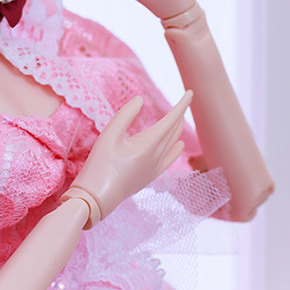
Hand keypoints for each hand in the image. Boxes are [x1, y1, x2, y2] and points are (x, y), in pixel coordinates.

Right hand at [63, 91, 192, 226]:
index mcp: (147, 145)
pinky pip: (169, 159)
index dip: (182, 106)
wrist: (98, 196)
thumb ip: (125, 114)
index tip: (191, 92)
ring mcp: (155, 168)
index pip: (171, 121)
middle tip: (185, 99)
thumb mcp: (108, 134)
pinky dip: (176, 148)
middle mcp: (156, 157)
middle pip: (174, 131)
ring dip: (177, 128)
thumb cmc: (100, 164)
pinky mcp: (150, 176)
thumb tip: (140, 100)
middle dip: (180, 114)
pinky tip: (179, 145)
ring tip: (180, 116)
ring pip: (173, 144)